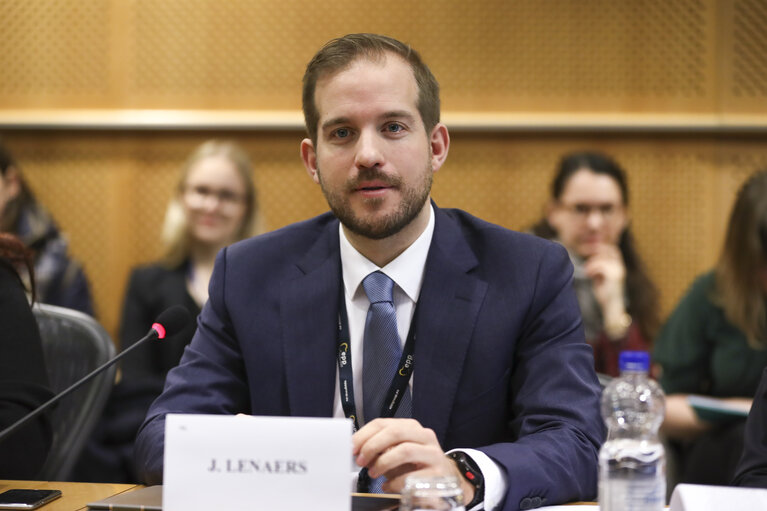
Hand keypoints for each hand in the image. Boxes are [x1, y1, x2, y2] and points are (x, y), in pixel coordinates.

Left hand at [353, 418, 473, 499]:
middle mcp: (424, 436)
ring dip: (383, 462)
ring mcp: (433, 454)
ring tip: (373, 473)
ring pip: (405, 450)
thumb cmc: (416, 465)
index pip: (383, 423)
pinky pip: (412, 475)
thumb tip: (357, 450)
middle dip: (373, 446)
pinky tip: (388, 486)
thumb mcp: (396, 452)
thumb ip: (380, 448)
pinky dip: (395, 482)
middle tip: (360, 460)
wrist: (446, 479)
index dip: (364, 435)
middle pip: (395, 432)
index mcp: (411, 427)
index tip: (352, 448)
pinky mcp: (438, 473)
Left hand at [584, 244, 628, 336]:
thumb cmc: (604, 293)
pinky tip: (589, 274)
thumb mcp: (600, 276)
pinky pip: (601, 265)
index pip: (611, 248)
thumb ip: (598, 265)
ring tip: (587, 270)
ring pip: (603, 256)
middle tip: (582, 253)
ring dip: (592, 262)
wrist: (611, 308)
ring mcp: (619, 271)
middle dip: (594, 249)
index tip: (585, 249)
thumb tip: (589, 254)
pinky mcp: (615, 276)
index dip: (599, 246)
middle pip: (608, 249)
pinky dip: (592, 268)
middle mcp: (620, 266)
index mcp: (618, 265)